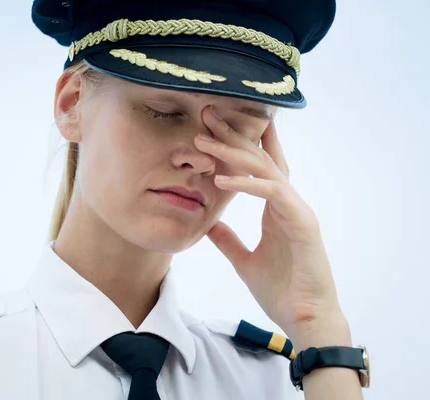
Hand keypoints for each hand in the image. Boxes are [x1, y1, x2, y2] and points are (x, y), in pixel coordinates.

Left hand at [195, 106, 345, 341]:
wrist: (305, 318)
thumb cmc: (281, 290)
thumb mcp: (243, 260)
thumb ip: (228, 239)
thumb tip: (208, 224)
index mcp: (275, 207)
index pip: (258, 167)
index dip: (238, 143)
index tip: (213, 125)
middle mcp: (287, 201)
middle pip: (260, 158)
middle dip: (234, 134)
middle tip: (208, 113)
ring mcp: (296, 209)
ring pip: (266, 169)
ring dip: (233, 152)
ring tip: (203, 140)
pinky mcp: (302, 222)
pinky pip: (272, 194)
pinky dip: (247, 184)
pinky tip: (221, 180)